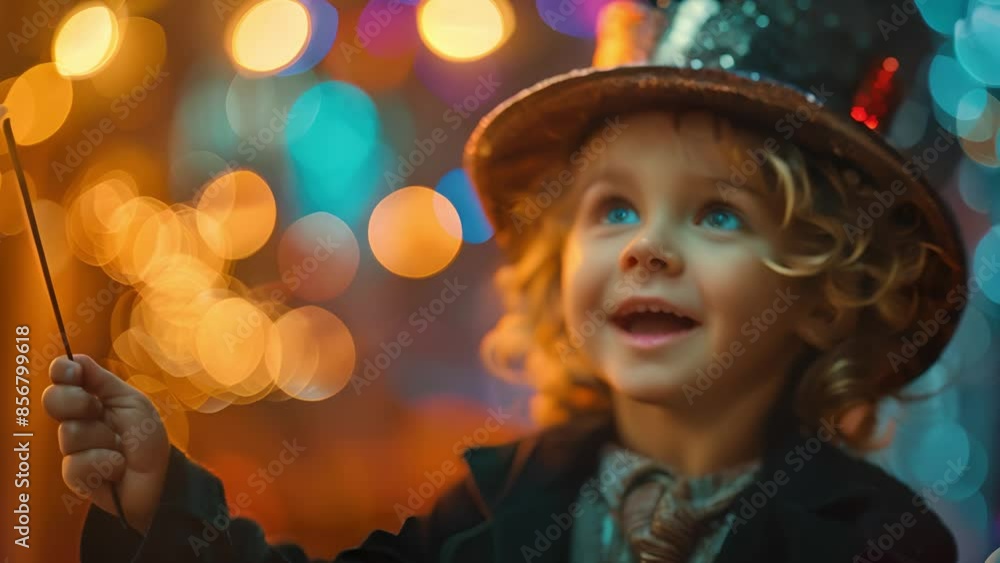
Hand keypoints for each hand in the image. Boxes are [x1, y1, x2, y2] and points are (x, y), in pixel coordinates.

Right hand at [43, 354, 170, 534]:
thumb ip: (104, 382)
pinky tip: (117, 467)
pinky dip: (105, 463)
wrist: (159, 477)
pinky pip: (78, 462)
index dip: (64, 371)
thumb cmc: (147, 436)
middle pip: (54, 400)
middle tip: (98, 411)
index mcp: (92, 397)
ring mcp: (73, 447)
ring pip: (70, 433)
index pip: (64, 377)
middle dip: (78, 403)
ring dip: (102, 440)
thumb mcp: (131, 402)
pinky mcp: (74, 474)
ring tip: (120, 448)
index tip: (73, 372)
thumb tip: (76, 358)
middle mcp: (77, 419)